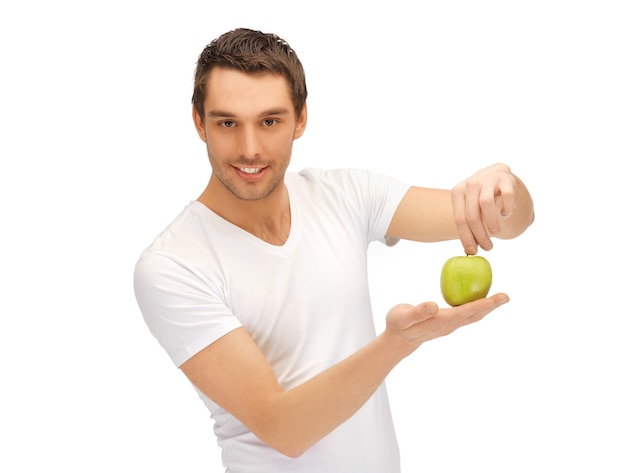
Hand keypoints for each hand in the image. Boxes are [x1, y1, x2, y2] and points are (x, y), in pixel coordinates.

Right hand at [384, 294, 509, 352]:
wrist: (397, 340)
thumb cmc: (398, 325)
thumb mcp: (404, 317)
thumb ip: (418, 312)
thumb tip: (434, 306)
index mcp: (442, 321)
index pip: (468, 311)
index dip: (484, 304)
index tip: (500, 297)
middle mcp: (449, 324)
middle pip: (475, 315)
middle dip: (491, 306)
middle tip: (506, 296)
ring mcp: (449, 325)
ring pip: (472, 316)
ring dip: (486, 307)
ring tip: (498, 298)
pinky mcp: (446, 323)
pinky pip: (465, 314)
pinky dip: (475, 306)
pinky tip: (476, 298)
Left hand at [451, 163, 517, 254]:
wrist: (496, 174)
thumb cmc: (480, 197)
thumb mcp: (469, 206)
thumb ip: (467, 224)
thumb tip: (470, 250)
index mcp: (457, 192)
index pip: (459, 219)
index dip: (466, 237)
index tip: (473, 251)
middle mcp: (471, 184)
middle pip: (472, 215)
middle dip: (480, 235)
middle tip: (488, 247)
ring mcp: (488, 179)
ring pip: (486, 204)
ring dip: (492, 223)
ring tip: (496, 233)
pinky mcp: (506, 179)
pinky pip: (507, 196)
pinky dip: (507, 208)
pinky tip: (505, 214)